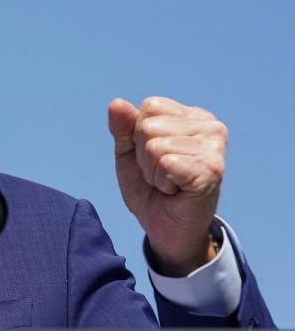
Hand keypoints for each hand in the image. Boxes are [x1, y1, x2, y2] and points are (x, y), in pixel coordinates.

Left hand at [108, 97, 225, 275]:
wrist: (165, 230)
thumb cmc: (150, 188)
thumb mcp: (129, 153)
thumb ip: (122, 127)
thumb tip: (117, 103)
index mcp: (194, 116)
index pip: (150, 106)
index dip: (139, 135)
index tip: (155, 157)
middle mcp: (211, 127)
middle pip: (148, 126)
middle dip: (144, 155)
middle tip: (161, 174)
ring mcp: (214, 148)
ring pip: (154, 145)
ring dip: (152, 170)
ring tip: (168, 183)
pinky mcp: (212, 170)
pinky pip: (164, 163)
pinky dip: (160, 181)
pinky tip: (176, 191)